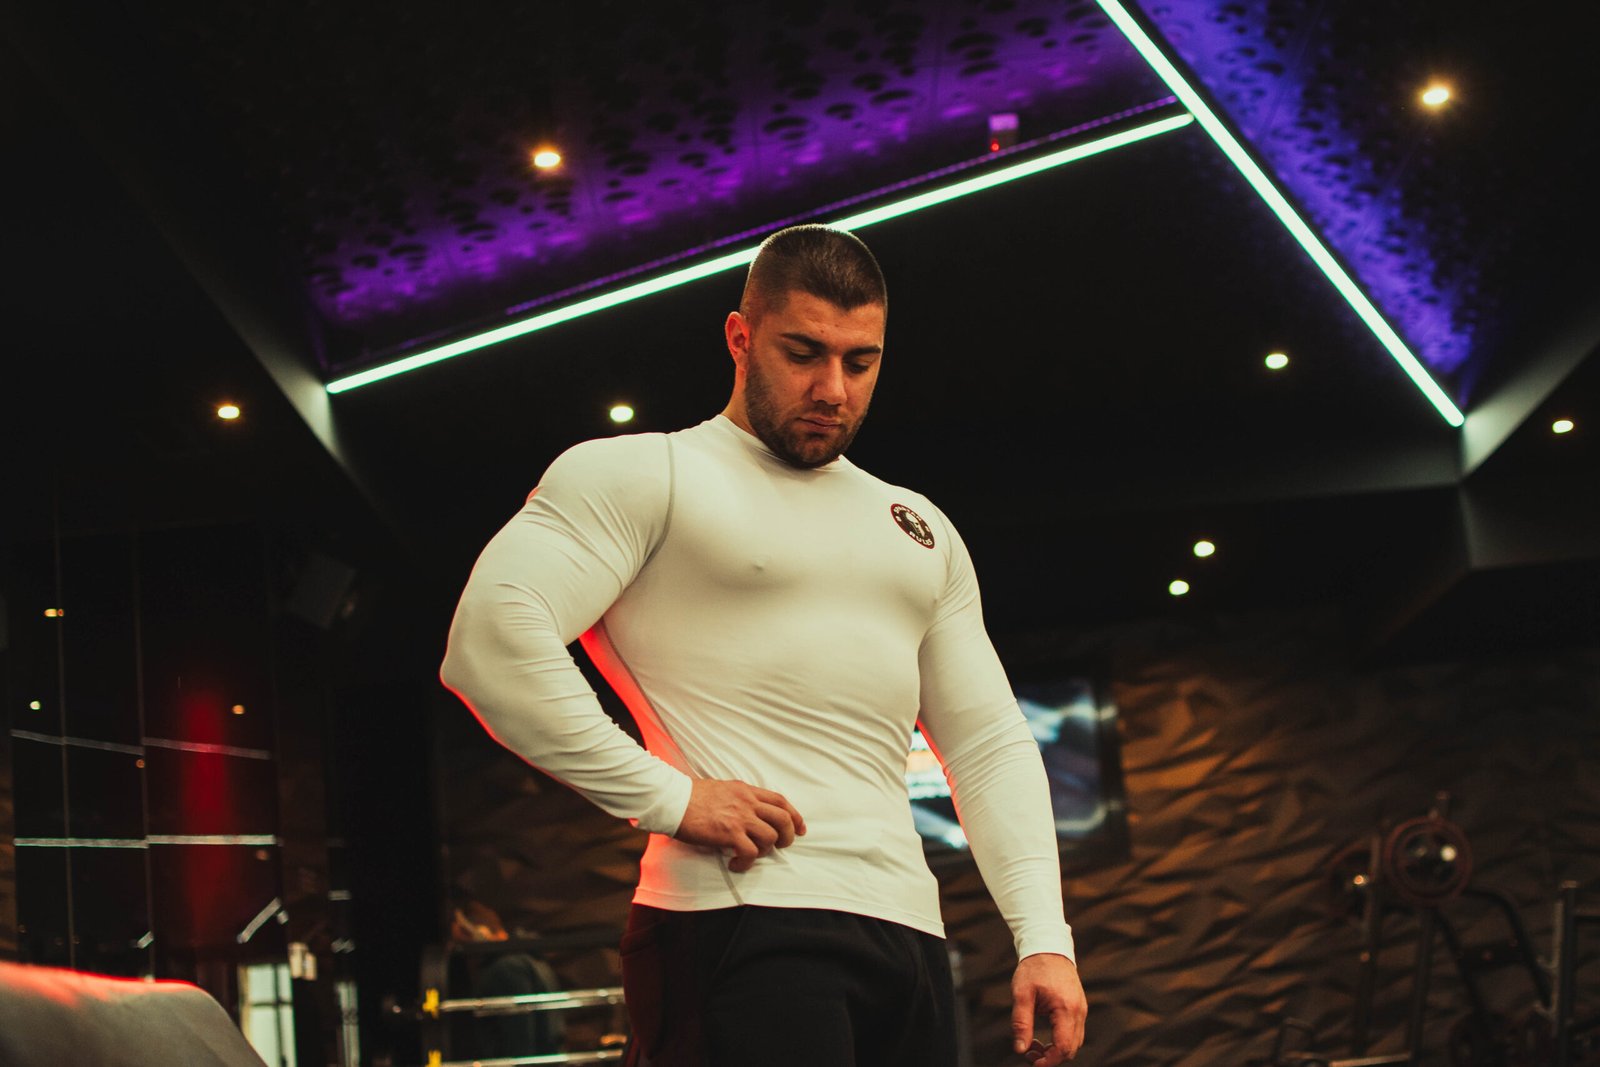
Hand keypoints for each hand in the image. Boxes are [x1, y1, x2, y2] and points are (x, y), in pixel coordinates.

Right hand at [673, 778, 805, 871]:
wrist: (673, 799)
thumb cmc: (691, 796)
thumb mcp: (722, 789)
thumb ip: (738, 798)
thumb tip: (746, 812)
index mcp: (746, 791)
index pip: (780, 801)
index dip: (795, 816)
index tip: (800, 828)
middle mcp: (747, 802)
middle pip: (783, 818)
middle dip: (789, 835)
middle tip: (782, 846)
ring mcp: (740, 817)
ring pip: (770, 837)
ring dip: (765, 850)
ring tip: (751, 855)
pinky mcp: (729, 833)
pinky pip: (750, 852)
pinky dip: (746, 862)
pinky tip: (735, 863)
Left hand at [1011, 952, 1085, 1063]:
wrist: (1049, 947)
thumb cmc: (1034, 968)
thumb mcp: (1021, 994)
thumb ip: (1021, 1023)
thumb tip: (1020, 1049)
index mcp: (1066, 1008)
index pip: (1063, 1047)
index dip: (1048, 1061)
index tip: (1032, 1061)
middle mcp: (1079, 1011)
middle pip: (1071, 1049)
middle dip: (1050, 1057)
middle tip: (1028, 1051)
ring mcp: (1081, 1010)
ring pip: (1074, 1043)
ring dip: (1056, 1050)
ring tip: (1034, 1043)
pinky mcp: (1079, 1008)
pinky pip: (1074, 1032)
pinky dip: (1061, 1040)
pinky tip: (1044, 1035)